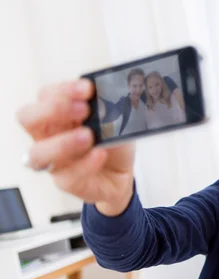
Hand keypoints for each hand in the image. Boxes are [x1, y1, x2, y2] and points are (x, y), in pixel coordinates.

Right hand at [17, 79, 134, 215]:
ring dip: (62, 142)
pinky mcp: (66, 182)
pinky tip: (100, 154)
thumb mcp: (114, 120)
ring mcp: (54, 160)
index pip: (45, 96)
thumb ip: (106, 108)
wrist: (122, 172)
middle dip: (53, 109)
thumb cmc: (111, 142)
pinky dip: (85, 163)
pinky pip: (68, 175)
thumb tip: (107, 96)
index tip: (88, 88)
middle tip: (84, 109)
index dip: (63, 90)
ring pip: (38, 153)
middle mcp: (48, 136)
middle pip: (28, 118)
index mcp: (56, 115)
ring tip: (89, 136)